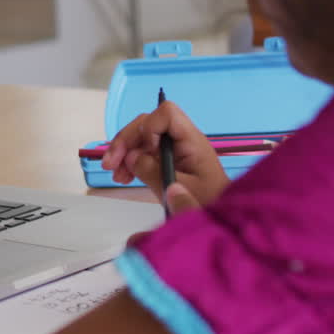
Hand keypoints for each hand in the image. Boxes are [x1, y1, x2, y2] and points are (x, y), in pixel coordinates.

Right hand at [100, 101, 228, 210]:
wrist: (223, 219)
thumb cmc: (208, 202)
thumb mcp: (178, 190)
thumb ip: (153, 172)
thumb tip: (131, 157)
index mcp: (191, 141)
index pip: (167, 114)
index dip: (148, 127)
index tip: (142, 151)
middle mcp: (181, 139)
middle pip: (147, 124)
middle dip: (125, 141)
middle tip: (110, 165)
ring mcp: (172, 149)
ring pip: (141, 138)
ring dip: (123, 153)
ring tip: (116, 175)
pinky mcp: (167, 159)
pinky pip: (144, 152)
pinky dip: (130, 162)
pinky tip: (123, 177)